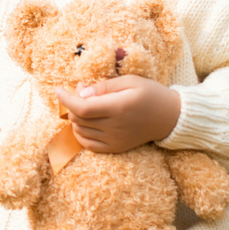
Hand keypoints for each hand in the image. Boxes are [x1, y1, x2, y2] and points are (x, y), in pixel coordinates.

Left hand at [56, 75, 180, 152]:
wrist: (171, 117)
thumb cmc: (150, 94)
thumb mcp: (130, 81)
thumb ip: (104, 87)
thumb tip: (80, 92)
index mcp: (119, 107)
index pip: (82, 107)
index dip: (65, 99)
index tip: (57, 89)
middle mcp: (115, 127)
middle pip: (78, 119)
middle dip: (72, 103)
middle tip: (82, 90)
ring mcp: (115, 140)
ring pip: (80, 131)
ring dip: (76, 117)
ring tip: (87, 103)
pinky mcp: (116, 148)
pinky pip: (88, 145)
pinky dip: (80, 133)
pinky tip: (85, 121)